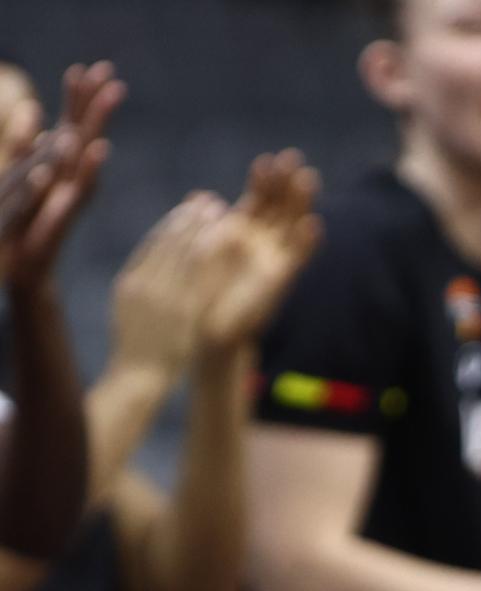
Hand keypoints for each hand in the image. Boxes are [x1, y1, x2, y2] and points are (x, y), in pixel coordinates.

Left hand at [1, 62, 123, 286]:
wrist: (23, 262)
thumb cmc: (23, 221)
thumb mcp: (21, 173)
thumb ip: (25, 143)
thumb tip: (32, 109)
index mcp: (59, 162)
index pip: (71, 122)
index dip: (77, 96)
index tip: (85, 67)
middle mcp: (71, 173)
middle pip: (85, 129)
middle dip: (97, 101)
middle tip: (110, 72)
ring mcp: (73, 190)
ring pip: (89, 151)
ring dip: (101, 123)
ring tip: (112, 95)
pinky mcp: (68, 210)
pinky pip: (83, 184)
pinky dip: (92, 166)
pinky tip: (99, 147)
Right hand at [109, 192, 230, 379]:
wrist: (139, 377)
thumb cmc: (137, 347)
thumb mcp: (128, 309)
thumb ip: (141, 284)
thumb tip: (152, 262)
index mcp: (130, 281)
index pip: (154, 243)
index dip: (174, 221)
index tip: (189, 206)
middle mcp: (147, 284)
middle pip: (170, 241)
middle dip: (192, 217)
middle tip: (211, 199)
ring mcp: (165, 297)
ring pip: (186, 253)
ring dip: (205, 228)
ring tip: (222, 211)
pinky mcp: (185, 311)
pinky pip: (202, 274)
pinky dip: (214, 252)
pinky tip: (229, 238)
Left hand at [196, 150, 321, 349]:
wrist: (210, 330)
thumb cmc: (202, 292)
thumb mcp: (200, 249)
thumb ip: (206, 223)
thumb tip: (200, 195)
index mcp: (243, 230)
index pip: (260, 198)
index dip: (265, 180)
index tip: (266, 160)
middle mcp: (263, 241)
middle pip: (281, 205)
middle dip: (287, 182)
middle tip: (294, 157)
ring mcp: (275, 258)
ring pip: (293, 223)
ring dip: (302, 202)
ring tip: (308, 179)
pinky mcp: (281, 278)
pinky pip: (298, 256)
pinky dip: (307, 242)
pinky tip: (314, 225)